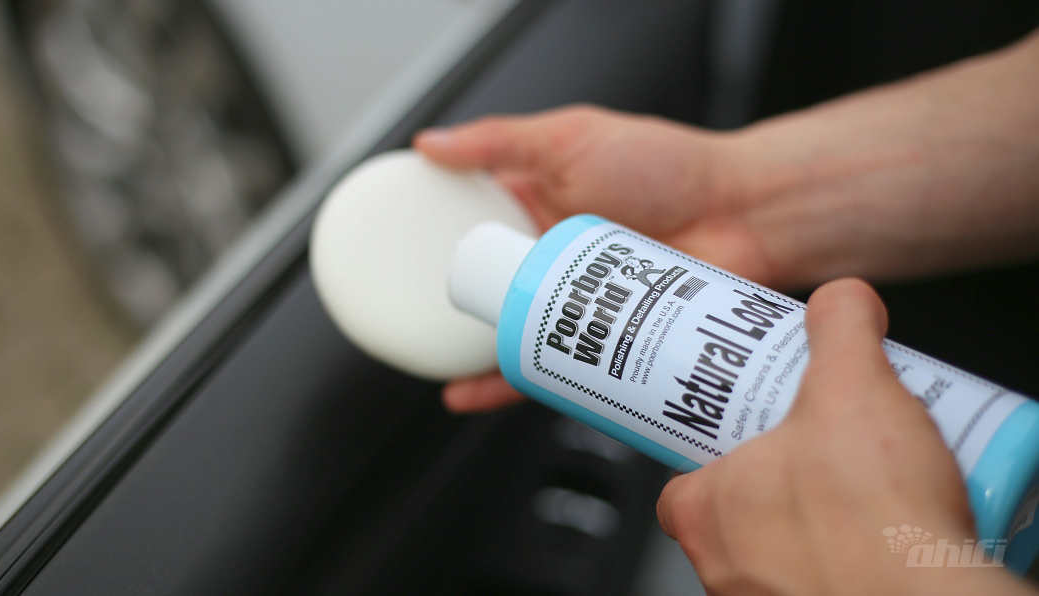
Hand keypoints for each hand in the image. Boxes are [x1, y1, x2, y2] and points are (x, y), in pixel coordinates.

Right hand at [415, 105, 770, 410]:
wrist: (745, 215)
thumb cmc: (670, 167)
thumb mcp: (571, 137)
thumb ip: (500, 140)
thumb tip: (430, 144)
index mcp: (537, 202)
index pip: (470, 224)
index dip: (435, 240)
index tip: (397, 255)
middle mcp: (552, 253)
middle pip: (486, 283)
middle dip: (450, 303)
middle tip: (414, 315)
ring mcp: (575, 297)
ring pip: (510, 328)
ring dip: (472, 348)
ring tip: (436, 361)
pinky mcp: (601, 335)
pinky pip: (546, 363)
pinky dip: (509, 381)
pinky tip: (475, 392)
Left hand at [656, 279, 1031, 594]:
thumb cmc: (870, 522)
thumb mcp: (851, 386)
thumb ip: (839, 328)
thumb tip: (841, 301)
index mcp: (705, 512)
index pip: (678, 483)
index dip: (709, 454)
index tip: (740, 432)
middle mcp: (725, 569)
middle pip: (733, 516)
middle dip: (774, 485)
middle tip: (816, 454)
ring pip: (777, 556)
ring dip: (811, 525)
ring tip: (858, 491)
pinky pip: (823, 584)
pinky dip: (847, 563)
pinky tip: (885, 538)